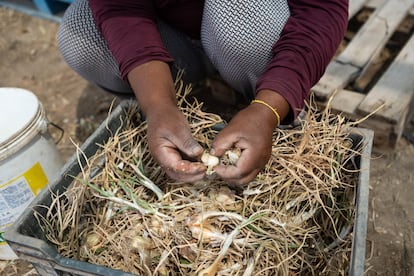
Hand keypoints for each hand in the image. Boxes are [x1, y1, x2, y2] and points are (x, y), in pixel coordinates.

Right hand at [127, 61, 205, 181]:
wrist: (161, 111)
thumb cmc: (166, 118)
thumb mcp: (177, 129)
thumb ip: (187, 143)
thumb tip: (198, 154)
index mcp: (160, 154)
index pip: (176, 168)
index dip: (190, 170)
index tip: (204, 167)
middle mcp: (163, 160)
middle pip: (179, 175)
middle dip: (194, 176)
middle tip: (209, 172)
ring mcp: (169, 160)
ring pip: (182, 174)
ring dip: (195, 174)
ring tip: (209, 169)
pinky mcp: (175, 157)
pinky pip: (185, 167)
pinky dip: (194, 167)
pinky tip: (204, 163)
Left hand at [211, 89, 289, 185]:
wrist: (264, 114)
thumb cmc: (248, 120)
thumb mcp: (230, 130)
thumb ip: (220, 144)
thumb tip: (212, 157)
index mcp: (255, 154)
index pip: (239, 172)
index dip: (225, 173)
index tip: (215, 167)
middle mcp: (261, 161)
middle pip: (244, 180)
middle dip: (228, 177)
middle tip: (218, 169)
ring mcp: (263, 162)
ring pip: (247, 178)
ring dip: (234, 176)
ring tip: (224, 165)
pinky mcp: (261, 161)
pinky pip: (250, 172)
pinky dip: (240, 171)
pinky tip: (232, 162)